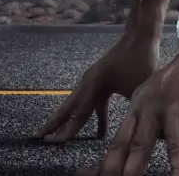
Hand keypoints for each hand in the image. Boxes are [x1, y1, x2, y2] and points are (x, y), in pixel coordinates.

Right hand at [32, 36, 159, 142]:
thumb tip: (135, 134)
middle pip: (68, 109)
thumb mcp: (140, 88)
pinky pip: (92, 103)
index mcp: (94, 84)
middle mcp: (88, 83)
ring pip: (76, 106)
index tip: (51, 143)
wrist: (140, 36)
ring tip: (54, 135)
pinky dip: (92, 117)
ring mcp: (92, 81)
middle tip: (35, 136)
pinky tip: (99, 133)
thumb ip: (134, 112)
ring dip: (67, 121)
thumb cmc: (142, 60)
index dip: (65, 131)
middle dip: (53, 124)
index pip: (78, 114)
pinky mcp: (100, 81)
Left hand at [77, 41, 178, 175]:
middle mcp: (142, 109)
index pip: (117, 142)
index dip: (103, 162)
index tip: (85, 175)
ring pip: (141, 145)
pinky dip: (176, 161)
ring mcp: (157, 108)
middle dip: (110, 168)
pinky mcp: (178, 108)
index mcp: (139, 110)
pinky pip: (176, 140)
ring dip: (133, 168)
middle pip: (121, 146)